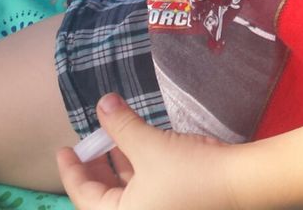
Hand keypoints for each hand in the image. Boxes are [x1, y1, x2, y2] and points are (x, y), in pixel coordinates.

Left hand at [56, 93, 239, 209]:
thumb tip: (101, 103)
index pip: (84, 198)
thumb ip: (121, 126)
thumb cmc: (190, 171)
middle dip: (94, 168)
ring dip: (115, 166)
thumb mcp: (149, 146)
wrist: (239, 184)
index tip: (62, 149)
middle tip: (87, 142)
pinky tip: (134, 147)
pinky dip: (133, 171)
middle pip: (101, 199)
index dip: (72, 171)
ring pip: (123, 195)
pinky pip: (141, 192)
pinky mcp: (171, 207)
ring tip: (109, 137)